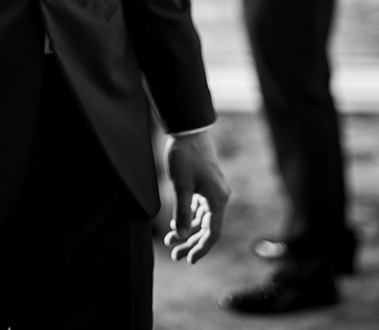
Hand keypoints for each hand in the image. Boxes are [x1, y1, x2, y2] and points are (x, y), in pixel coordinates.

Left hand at [163, 130, 229, 264]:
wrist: (189, 131)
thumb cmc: (185, 157)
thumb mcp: (181, 186)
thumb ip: (182, 213)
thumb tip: (181, 236)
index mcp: (218, 200)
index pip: (212, 233)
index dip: (200, 248)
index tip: (188, 260)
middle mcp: (220, 197)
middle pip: (208, 228)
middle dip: (192, 242)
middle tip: (175, 254)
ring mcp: (214, 191)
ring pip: (203, 219)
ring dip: (189, 231)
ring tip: (171, 241)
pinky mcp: (206, 185)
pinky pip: (200, 208)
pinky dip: (189, 217)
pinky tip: (176, 224)